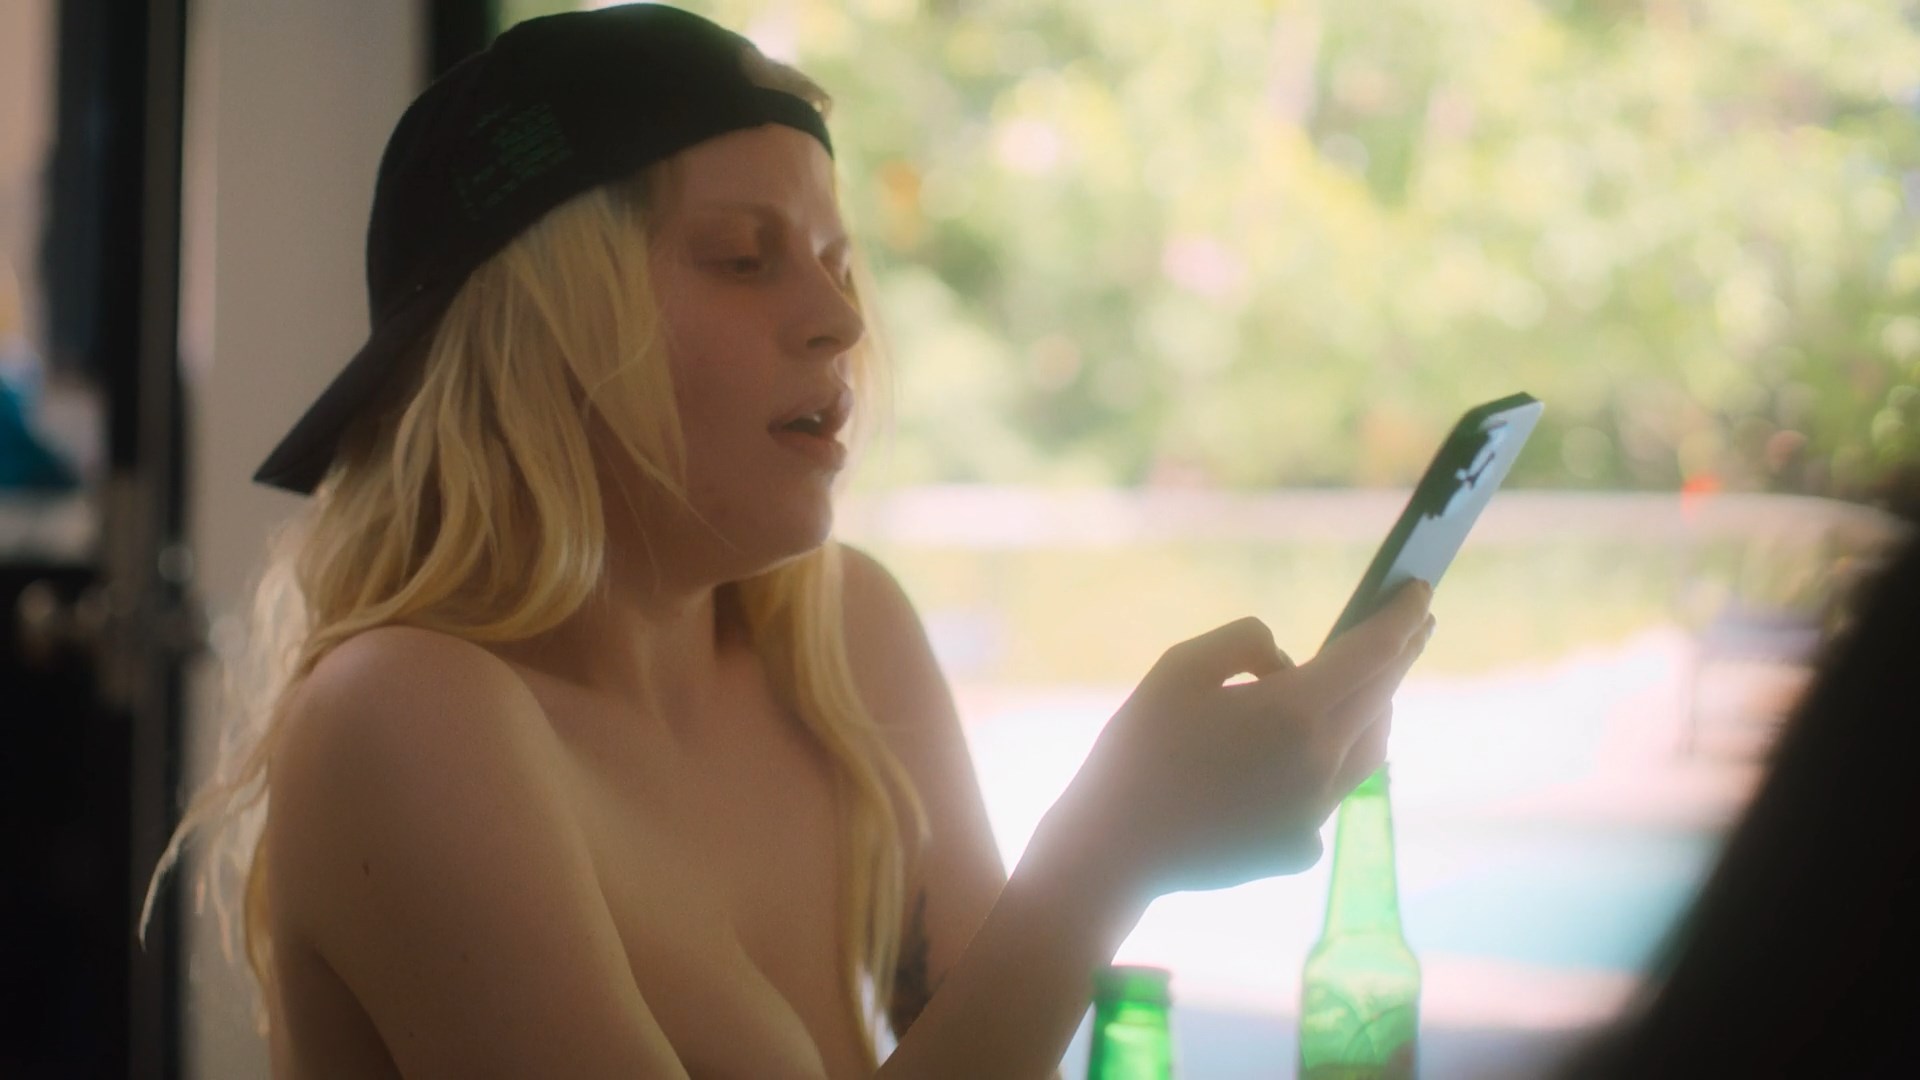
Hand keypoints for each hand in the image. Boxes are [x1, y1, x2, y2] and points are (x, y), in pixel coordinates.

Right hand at [1062, 580, 1434, 897]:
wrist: (1113, 851)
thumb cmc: (1137, 751)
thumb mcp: (1179, 667)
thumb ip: (1245, 641)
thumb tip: (1285, 660)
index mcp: (1294, 713)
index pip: (1373, 653)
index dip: (1400, 617)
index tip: (1420, 590)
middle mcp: (1320, 765)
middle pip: (1381, 699)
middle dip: (1403, 655)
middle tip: (1417, 624)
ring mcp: (1315, 814)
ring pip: (1367, 750)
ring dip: (1375, 709)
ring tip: (1370, 684)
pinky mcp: (1299, 848)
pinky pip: (1329, 793)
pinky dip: (1326, 762)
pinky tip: (1299, 757)